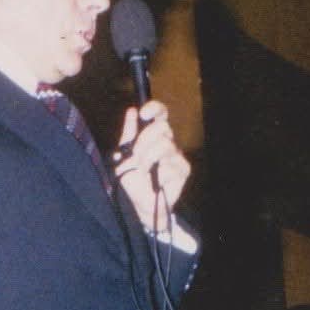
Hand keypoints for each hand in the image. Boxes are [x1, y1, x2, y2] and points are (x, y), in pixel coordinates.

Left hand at [112, 102, 190, 230]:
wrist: (140, 201)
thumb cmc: (133, 177)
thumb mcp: (125, 153)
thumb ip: (129, 133)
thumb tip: (132, 110)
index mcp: (155, 135)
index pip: (161, 114)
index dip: (155, 108)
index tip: (143, 114)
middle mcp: (168, 142)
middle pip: (162, 127)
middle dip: (144, 142)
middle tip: (135, 157)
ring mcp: (177, 155)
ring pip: (165, 145)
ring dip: (148, 159)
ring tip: (142, 171)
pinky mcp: (183, 170)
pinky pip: (169, 166)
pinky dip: (156, 176)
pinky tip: (154, 182)